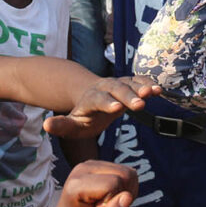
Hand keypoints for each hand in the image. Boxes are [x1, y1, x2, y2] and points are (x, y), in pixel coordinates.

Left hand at [43, 76, 161, 137]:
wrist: (92, 98)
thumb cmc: (83, 117)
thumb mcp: (71, 125)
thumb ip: (61, 125)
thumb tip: (46, 125)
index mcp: (91, 98)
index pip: (98, 100)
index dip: (107, 103)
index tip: (116, 108)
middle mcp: (105, 87)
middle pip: (117, 90)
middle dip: (128, 96)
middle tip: (140, 104)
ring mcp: (118, 83)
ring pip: (130, 83)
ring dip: (142, 86)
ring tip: (154, 91)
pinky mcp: (129, 83)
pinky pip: (139, 81)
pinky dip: (149, 83)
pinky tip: (159, 89)